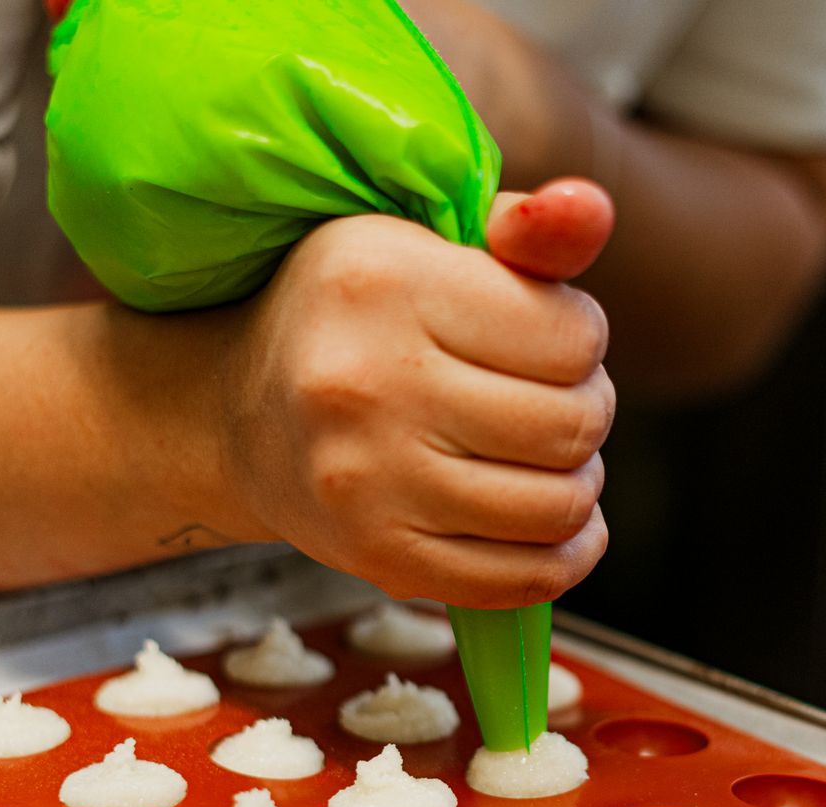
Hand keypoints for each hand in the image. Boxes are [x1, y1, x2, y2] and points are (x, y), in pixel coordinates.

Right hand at [223, 180, 615, 608]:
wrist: (233, 414)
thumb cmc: (355, 319)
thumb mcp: (425, 242)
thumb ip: (524, 229)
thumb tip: (592, 208)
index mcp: (384, 283)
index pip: (571, 337)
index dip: (582, 337)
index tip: (546, 336)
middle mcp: (367, 384)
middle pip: (573, 425)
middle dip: (587, 411)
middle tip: (551, 401)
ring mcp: (367, 483)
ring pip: (559, 506)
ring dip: (578, 483)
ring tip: (543, 457)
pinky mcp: (377, 558)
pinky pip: (525, 579)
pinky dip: (565, 555)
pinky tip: (551, 523)